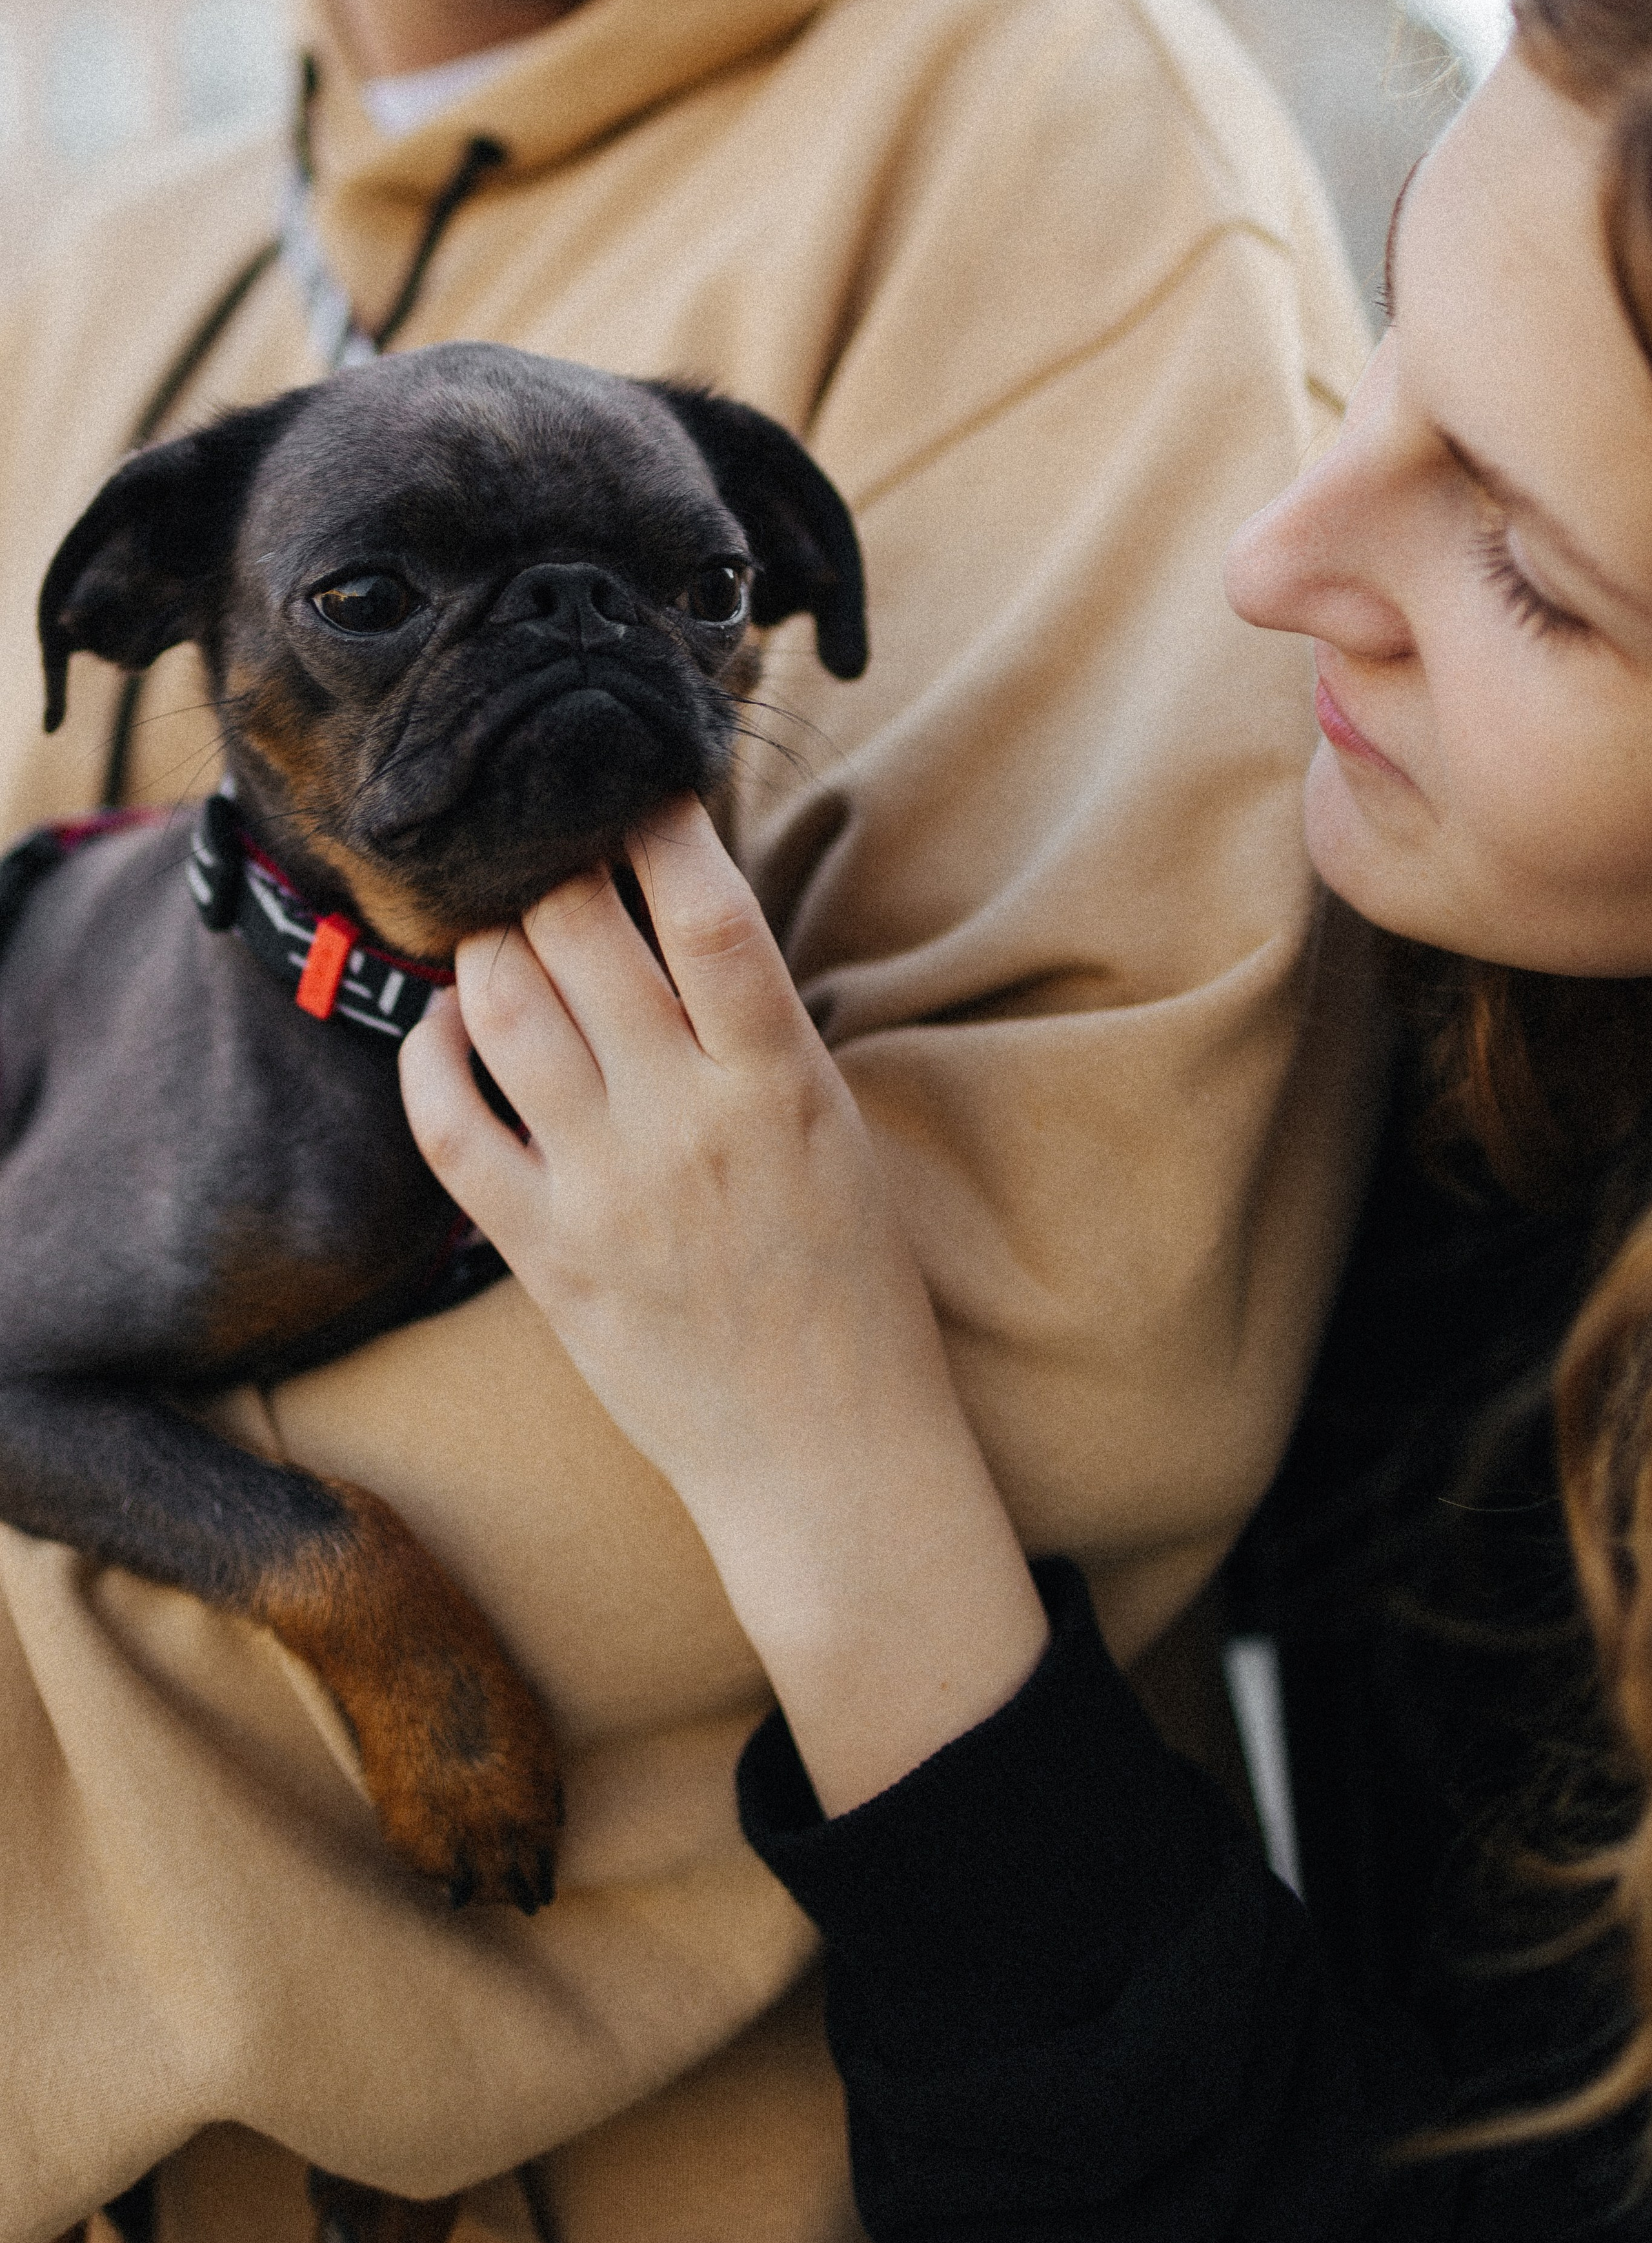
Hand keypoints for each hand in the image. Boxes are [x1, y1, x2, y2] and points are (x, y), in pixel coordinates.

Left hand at [400, 797, 1045, 1810]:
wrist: (829, 1456)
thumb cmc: (853, 1289)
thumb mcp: (837, 1133)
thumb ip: (760, 1035)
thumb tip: (678, 919)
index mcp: (783, 1083)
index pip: (708, 911)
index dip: (658, 825)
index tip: (634, 786)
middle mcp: (689, 1123)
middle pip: (578, 936)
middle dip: (550, 868)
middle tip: (546, 851)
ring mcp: (607, 1191)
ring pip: (502, 1010)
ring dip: (486, 945)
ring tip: (497, 929)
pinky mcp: (545, 1257)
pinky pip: (449, 1129)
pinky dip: (431, 1055)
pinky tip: (447, 1023)